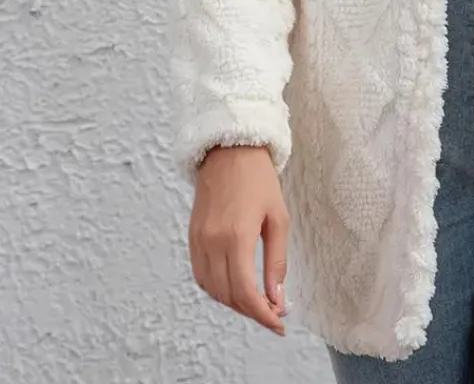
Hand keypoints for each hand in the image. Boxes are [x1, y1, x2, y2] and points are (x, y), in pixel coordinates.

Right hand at [189, 145, 289, 335]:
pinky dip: (217, 288)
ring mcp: (198, 241)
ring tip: (258, 301)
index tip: (279, 324)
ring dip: (234, 302)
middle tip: (274, 312)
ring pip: (212, 290)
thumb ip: (276, 261)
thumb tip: (278, 298)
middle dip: (252, 311)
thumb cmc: (259, 180)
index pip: (246, 293)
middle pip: (229, 296)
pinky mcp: (192, 237)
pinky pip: (201, 276)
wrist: (230, 150)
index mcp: (236, 237)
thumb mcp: (278, 218)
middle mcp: (212, 243)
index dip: (263, 315)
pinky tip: (235, 286)